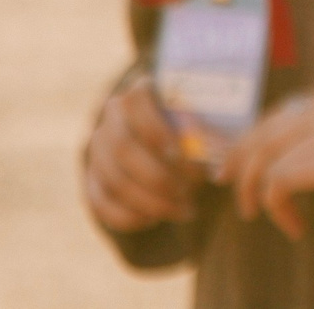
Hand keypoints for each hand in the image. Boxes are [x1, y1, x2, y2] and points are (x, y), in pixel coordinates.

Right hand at [82, 73, 198, 232]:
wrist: (164, 139)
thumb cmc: (194, 126)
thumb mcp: (203, 120)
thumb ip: (210, 135)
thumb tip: (221, 171)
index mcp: (137, 93)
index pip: (135, 103)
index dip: (155, 130)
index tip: (180, 154)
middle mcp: (111, 119)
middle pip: (123, 149)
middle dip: (158, 176)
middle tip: (189, 193)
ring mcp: (97, 150)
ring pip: (114, 180)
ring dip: (150, 201)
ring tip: (182, 210)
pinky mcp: (92, 180)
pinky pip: (102, 203)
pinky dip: (129, 216)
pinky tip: (155, 219)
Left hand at [220, 77, 313, 239]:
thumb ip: (312, 137)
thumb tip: (256, 149)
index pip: (276, 115)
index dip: (246, 142)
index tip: (229, 167)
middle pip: (264, 134)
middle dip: (239, 165)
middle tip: (231, 192)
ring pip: (265, 159)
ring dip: (253, 192)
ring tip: (258, 214)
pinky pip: (279, 183)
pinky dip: (278, 209)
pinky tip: (295, 226)